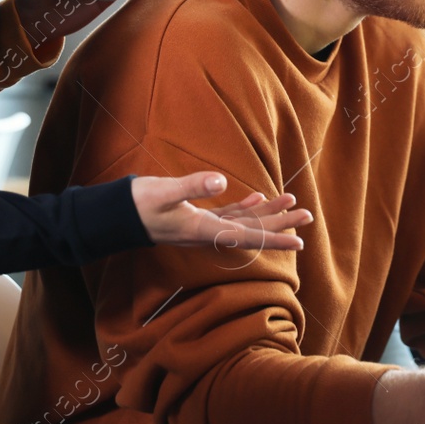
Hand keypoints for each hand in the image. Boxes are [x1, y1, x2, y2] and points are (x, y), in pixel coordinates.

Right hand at [131, 172, 311, 250]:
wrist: (115, 215)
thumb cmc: (138, 204)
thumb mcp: (165, 192)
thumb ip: (192, 187)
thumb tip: (222, 181)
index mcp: (204, 230)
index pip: (247, 237)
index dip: (274, 239)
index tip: (299, 242)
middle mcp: (208, 232)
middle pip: (253, 231)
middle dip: (281, 224)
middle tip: (308, 215)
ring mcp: (203, 226)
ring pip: (243, 223)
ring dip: (268, 214)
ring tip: (292, 203)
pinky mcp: (196, 218)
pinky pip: (228, 217)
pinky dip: (245, 208)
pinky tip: (256, 199)